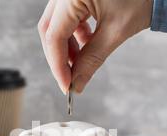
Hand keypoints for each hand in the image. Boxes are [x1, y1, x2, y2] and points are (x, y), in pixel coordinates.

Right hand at [38, 0, 152, 92]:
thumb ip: (92, 59)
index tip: (66, 86)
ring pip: (57, 24)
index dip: (58, 65)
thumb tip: (76, 84)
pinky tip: (88, 44)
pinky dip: (75, 35)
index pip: (53, 35)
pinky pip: (67, 17)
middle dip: (59, 57)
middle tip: (71, 79)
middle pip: (49, 29)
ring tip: (82, 62)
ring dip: (67, 47)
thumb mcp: (116, 31)